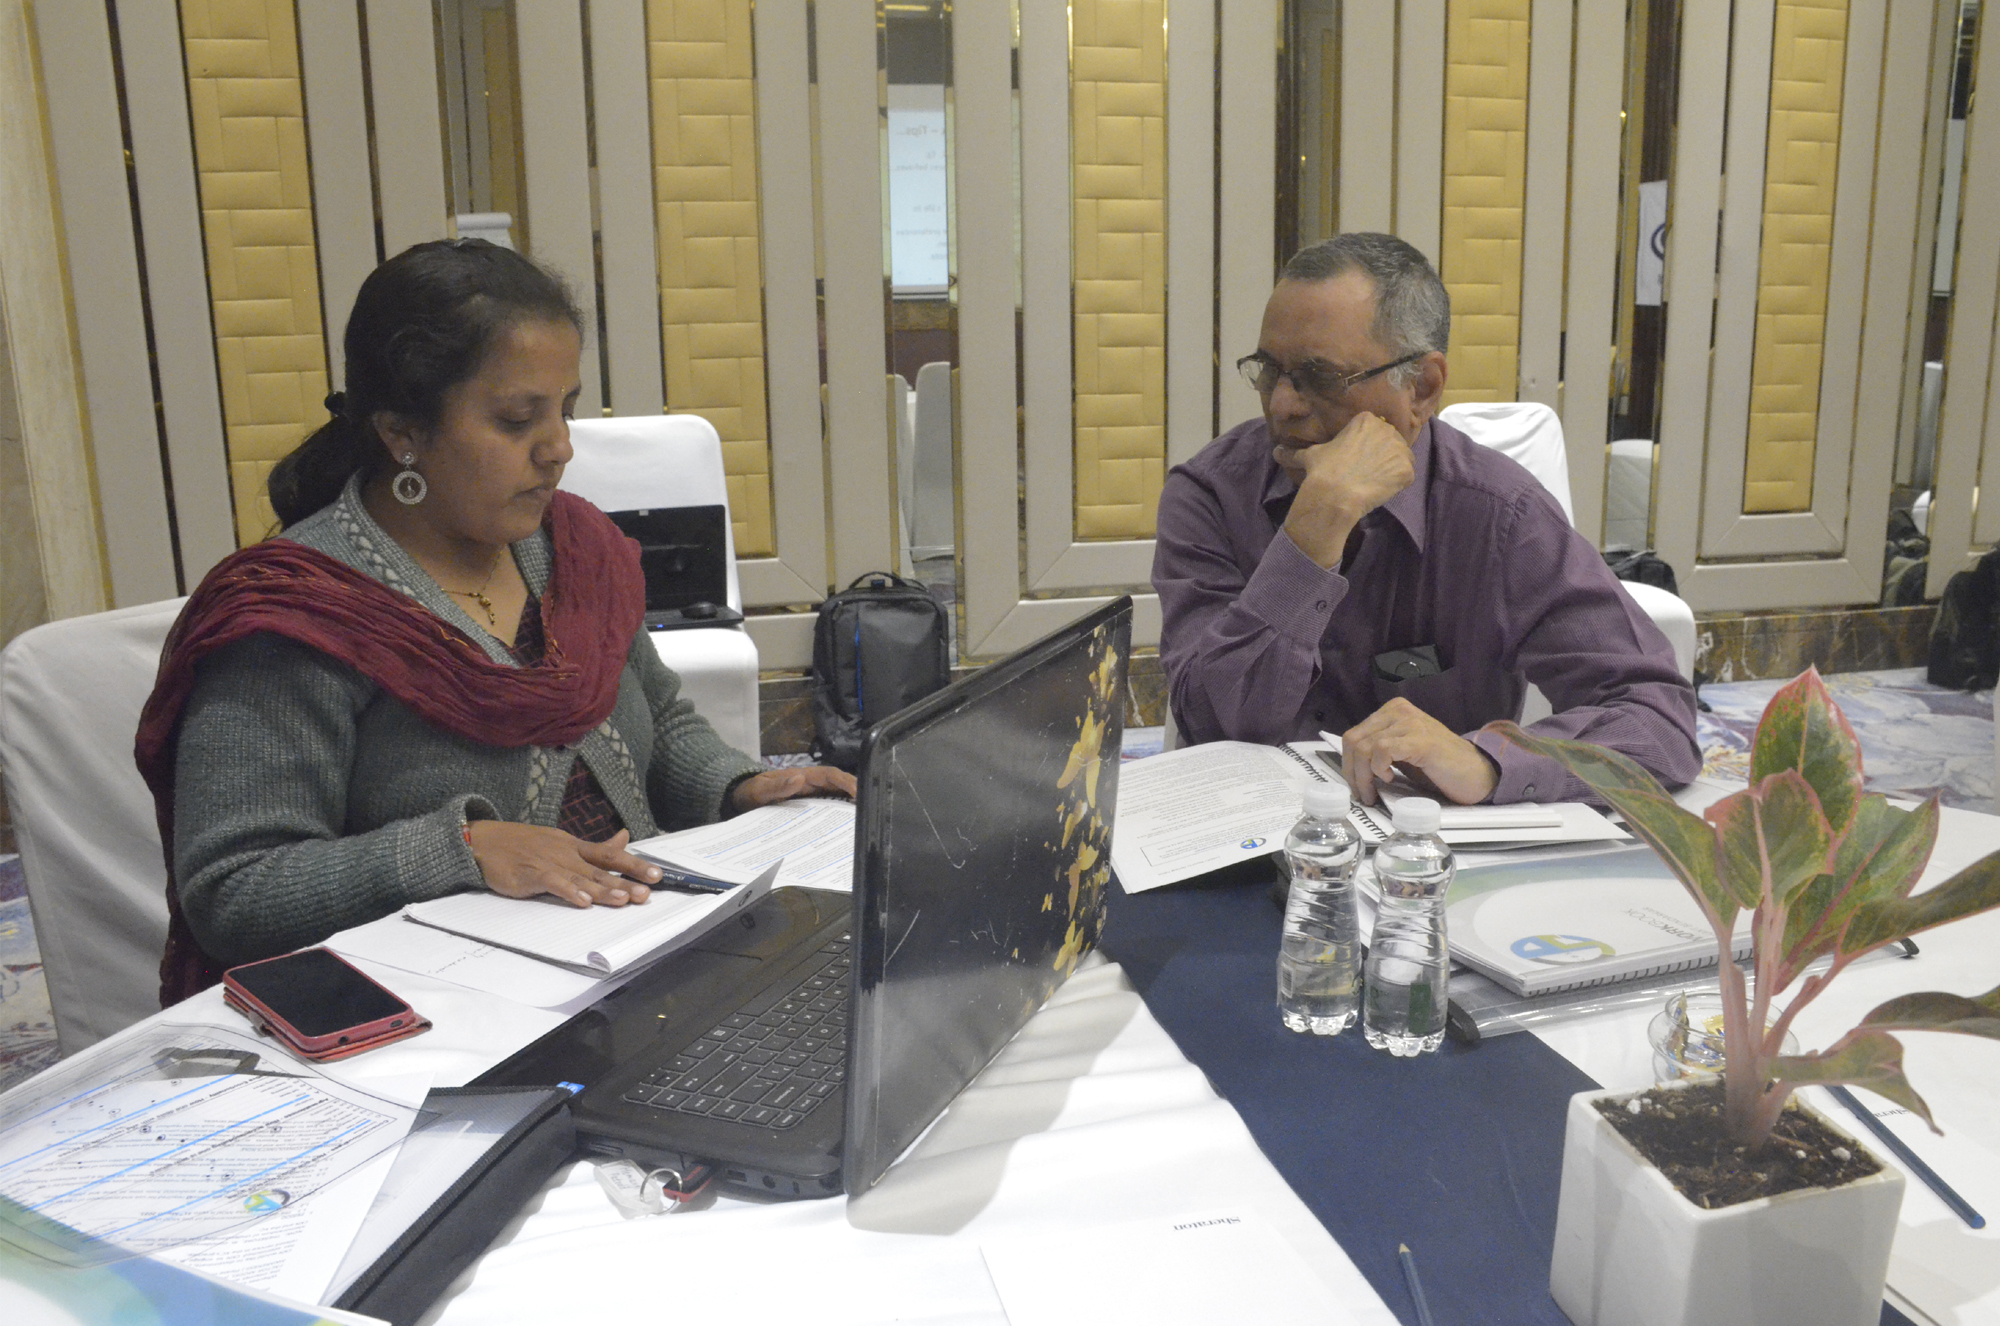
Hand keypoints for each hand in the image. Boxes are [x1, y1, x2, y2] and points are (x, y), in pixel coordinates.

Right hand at [466, 824, 659, 907]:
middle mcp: (567, 854)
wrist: (485, 840)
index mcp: (575, 847)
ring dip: (603, 890)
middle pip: (601, 869)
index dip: (634, 864)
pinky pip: (553, 884)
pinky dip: (568, 892)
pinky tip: (582, 902)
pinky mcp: (531, 875)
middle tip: (647, 893)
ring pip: (581, 879)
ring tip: (623, 899)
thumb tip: (625, 838)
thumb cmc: (525, 844)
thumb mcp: (564, 842)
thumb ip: (595, 847)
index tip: (657, 874)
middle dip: (626, 881)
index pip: (610, 855)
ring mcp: (549, 864)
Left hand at [731, 765, 858, 812]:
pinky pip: (827, 810)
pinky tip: (844, 829)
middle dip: (856, 795)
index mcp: (803, 776)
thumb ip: (776, 787)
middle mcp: (810, 785)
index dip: (846, 781)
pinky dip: (838, 816)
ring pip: (836, 798)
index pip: (830, 775)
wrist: (740, 800)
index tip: (858, 792)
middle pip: (839, 786)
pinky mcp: (809, 808)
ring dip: (849, 806)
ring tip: (863, 821)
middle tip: (869, 810)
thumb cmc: (751, 792)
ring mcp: (811, 797)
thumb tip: (799, 779)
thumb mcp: (759, 790)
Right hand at [1282, 412, 1415, 567]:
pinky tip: (1381, 490)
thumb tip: (1276, 452)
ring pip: (1401, 459)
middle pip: (1391, 442)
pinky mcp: (1408, 470)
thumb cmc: (1322, 470)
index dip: (1367, 446)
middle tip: (1366, 473)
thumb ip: (1295, 452)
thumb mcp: (1309, 456)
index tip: (1357, 460)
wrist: (1335, 494)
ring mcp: (1400, 450)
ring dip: (1391, 469)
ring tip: (1374, 482)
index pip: (1374, 430)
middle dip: (1382, 456)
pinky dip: (1397, 485)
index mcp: (1366, 420)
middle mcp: (1387, 429)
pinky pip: (1406, 476)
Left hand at [1341, 699, 1497, 806]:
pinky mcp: (1420, 740)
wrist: (1476, 773)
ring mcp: (1410, 723)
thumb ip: (1379, 750)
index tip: (1357, 786)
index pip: (1353, 735)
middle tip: (1363, 794)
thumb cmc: (1439, 767)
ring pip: (1364, 747)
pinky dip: (1379, 768)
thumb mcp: (1402, 753)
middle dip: (1352, 773)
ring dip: (1363, 777)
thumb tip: (1351, 767)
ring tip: (1374, 793)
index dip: (1348, 765)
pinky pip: (1382, 750)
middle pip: (1354, 741)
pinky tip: (1390, 779)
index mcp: (1392, 711)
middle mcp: (1399, 711)